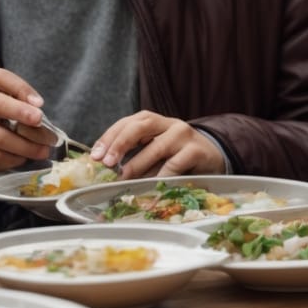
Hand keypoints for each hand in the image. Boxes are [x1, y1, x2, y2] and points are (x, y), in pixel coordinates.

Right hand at [0, 66, 60, 173]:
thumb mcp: (2, 91)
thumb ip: (19, 93)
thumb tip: (37, 107)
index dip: (21, 89)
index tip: (40, 106)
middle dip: (24, 120)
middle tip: (47, 138)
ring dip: (23, 149)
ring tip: (40, 152)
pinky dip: (9, 161)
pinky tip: (20, 158)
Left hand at [92, 112, 224, 178]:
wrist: (212, 158)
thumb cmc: (177, 157)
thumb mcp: (154, 152)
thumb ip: (134, 157)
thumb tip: (106, 174)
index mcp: (153, 121)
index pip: (127, 123)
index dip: (109, 138)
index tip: (95, 155)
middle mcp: (168, 123)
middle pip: (140, 126)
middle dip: (120, 143)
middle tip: (106, 162)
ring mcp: (183, 135)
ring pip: (156, 146)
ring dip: (137, 164)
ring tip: (123, 177)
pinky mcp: (196, 150)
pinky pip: (175, 164)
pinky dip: (161, 176)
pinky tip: (152, 186)